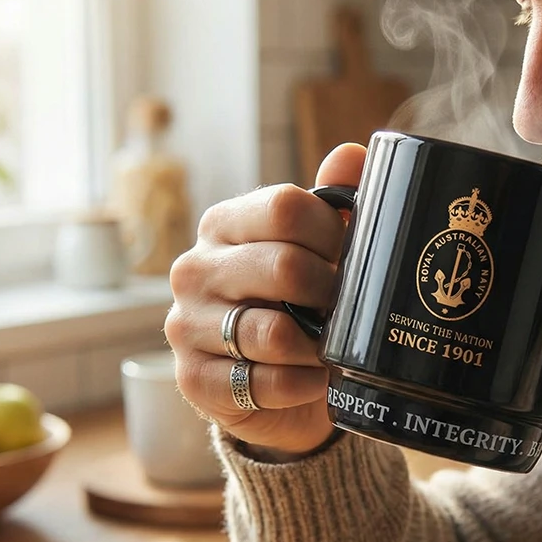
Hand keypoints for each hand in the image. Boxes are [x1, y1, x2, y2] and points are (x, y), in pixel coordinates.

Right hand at [165, 143, 365, 456]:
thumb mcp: (314, 251)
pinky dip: (303, 385)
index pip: (286, 208)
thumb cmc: (295, 306)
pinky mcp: (193, 379)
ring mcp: (186, 325)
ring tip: (333, 348)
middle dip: (332, 293)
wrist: (271, 387)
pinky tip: (314, 381)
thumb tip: (354, 154)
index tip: (352, 254)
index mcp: (224, 225)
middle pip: (284, 267)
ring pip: (274, 332)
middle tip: (349, 308)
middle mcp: (194, 269)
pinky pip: (265, 382)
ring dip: (319, 346)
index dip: (334, 231)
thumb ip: (332, 202)